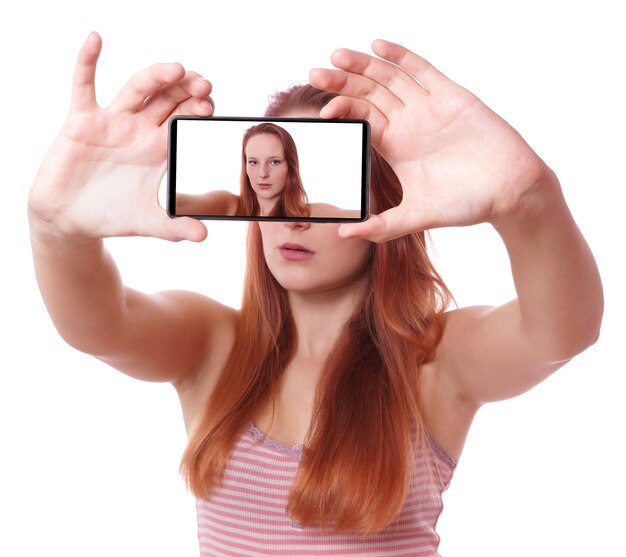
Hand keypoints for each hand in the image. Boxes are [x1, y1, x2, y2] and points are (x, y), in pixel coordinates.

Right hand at [28, 32, 211, 246]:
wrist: (71, 220)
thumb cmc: (113, 216)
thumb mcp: (149, 223)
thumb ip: (176, 227)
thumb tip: (204, 236)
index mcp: (159, 150)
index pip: (183, 122)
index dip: (197, 112)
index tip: (211, 107)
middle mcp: (139, 131)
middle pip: (167, 101)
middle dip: (186, 91)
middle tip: (205, 84)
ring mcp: (112, 123)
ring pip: (137, 91)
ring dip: (156, 77)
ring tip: (177, 69)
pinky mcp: (82, 121)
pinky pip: (84, 87)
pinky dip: (86, 62)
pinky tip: (95, 40)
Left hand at [310, 40, 548, 241]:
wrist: (510, 191)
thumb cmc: (466, 204)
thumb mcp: (415, 216)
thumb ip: (381, 226)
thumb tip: (343, 235)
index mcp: (396, 146)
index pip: (361, 120)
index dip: (342, 111)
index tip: (323, 113)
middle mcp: (408, 123)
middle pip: (369, 94)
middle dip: (342, 83)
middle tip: (315, 74)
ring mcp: (428, 107)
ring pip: (390, 78)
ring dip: (364, 66)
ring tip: (337, 56)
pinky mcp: (452, 96)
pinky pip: (422, 70)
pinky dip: (401, 57)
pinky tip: (378, 46)